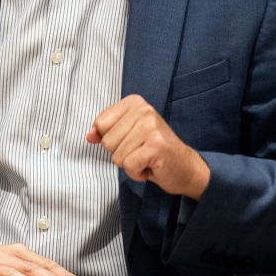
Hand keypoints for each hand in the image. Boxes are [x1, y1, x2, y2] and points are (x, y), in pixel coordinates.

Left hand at [87, 94, 209, 199]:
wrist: (185, 167)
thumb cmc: (155, 150)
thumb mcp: (128, 135)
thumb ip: (107, 132)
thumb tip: (89, 136)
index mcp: (134, 102)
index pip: (100, 123)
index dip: (111, 139)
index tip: (131, 140)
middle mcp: (144, 110)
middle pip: (107, 141)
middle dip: (120, 154)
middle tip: (140, 151)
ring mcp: (151, 127)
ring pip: (116, 155)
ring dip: (130, 164)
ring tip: (146, 158)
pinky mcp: (156, 146)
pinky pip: (129, 165)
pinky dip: (137, 173)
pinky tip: (150, 166)